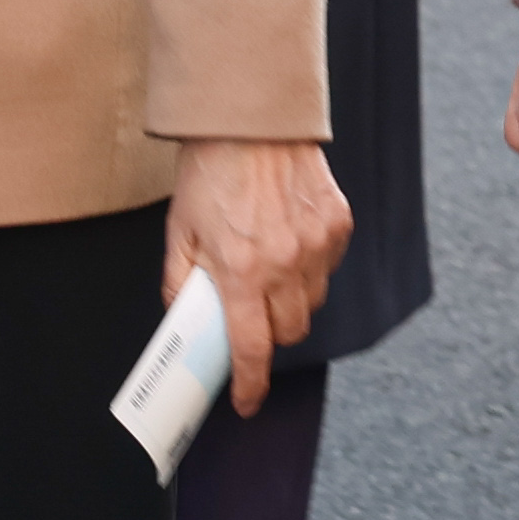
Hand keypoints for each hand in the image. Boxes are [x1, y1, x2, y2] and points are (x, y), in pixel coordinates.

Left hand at [167, 137, 352, 410]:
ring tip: (268, 271)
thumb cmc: (212, 171)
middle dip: (269, 335)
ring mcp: (317, 243)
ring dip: (291, 302)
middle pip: (289, 332)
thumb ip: (180, 282)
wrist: (253, 118)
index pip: (252, 348)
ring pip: (312, 303)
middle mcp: (285, 262)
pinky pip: (328, 268)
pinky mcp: (337, 223)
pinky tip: (289, 241)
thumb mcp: (181, 230)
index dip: (250, 384)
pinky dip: (310, 268)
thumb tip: (185, 321)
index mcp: (241, 269)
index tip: (247, 401)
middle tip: (250, 316)